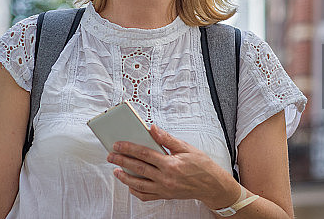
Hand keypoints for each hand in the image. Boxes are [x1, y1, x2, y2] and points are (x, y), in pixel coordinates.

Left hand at [106, 124, 240, 208]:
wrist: (212, 185)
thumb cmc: (201, 165)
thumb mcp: (186, 148)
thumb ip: (167, 139)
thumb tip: (153, 128)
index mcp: (170, 164)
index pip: (144, 154)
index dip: (129, 148)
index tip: (117, 144)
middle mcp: (166, 178)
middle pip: (138, 169)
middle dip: (122, 161)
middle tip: (111, 156)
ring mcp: (164, 189)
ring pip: (139, 185)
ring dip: (125, 178)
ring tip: (116, 171)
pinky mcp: (165, 196)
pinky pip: (146, 196)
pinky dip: (136, 191)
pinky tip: (130, 184)